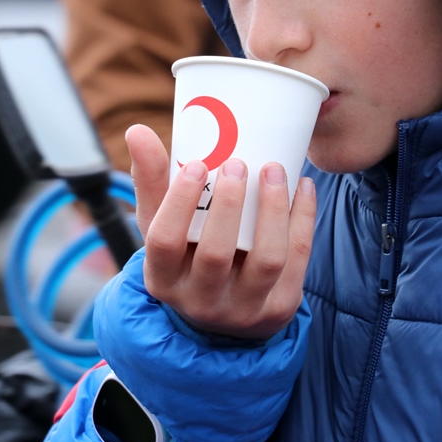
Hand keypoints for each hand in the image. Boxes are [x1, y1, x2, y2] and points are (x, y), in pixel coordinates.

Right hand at [125, 124, 315, 339]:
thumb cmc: (187, 253)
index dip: (180, 201)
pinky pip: (298, 258)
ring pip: (267, 258)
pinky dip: (303, 218)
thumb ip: (152, 180)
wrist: (225, 310)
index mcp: (163, 280)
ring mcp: (245, 310)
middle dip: (229, 204)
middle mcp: (201, 302)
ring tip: (274, 170)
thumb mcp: (162, 225)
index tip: (197, 164)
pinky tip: (302, 186)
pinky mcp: (282, 307)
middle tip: (237, 164)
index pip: (164, 241)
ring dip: (273, 208)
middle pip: (215, 253)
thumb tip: (138, 130)